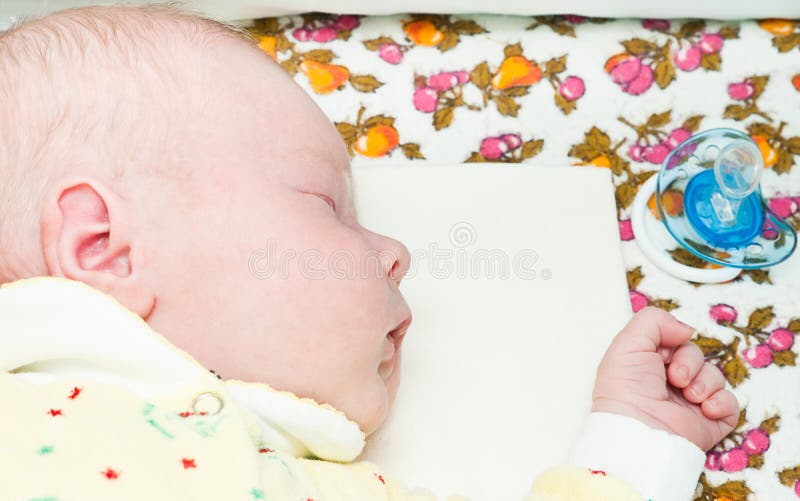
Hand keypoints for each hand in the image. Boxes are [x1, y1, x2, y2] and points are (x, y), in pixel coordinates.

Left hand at [591, 307, 739, 450]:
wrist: (639, 431)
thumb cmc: (626, 389)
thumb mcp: (628, 343)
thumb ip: (654, 321)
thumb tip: (686, 329)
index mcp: (649, 364)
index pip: (674, 341)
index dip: (673, 343)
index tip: (662, 355)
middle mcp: (669, 382)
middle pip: (696, 355)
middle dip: (689, 362)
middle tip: (675, 379)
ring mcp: (691, 402)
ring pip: (715, 376)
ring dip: (705, 382)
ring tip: (690, 396)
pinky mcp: (709, 422)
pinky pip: (730, 402)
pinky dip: (722, 402)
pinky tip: (705, 409)